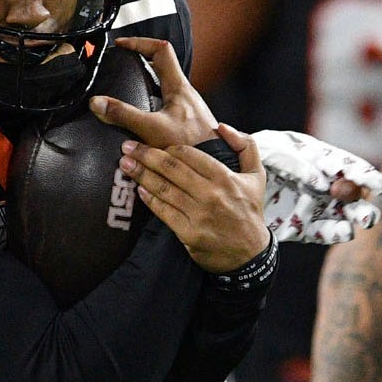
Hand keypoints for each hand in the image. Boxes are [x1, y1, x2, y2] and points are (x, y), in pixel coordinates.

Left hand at [90, 37, 269, 271]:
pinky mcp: (189, 233)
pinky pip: (163, 212)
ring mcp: (199, 215)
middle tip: (128, 147)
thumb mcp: (256, 175)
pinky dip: (149, 199)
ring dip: (141, 175)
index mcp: (225, 177)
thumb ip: (244, 145)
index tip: (154, 143)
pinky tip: (139, 190)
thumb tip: (221, 126)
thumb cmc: (249, 211)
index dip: (167, 147)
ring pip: (164, 189)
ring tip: (125, 164)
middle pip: (171, 168)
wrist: (250, 254)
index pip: (189, 154)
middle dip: (145, 155)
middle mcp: (211, 194)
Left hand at [255, 129, 381, 243]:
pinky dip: (336, 232)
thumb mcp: (271, 150)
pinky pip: (325, 231)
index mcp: (320, 160)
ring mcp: (318, 206)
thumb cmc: (256, 158)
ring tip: (361, 220)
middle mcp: (325, 183)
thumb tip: (320, 180)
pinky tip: (344, 231)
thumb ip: (295, 161)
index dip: (363, 174)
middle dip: (363, 199)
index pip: (347, 165)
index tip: (376, 184)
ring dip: (357, 216)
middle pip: (354, 192)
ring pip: (346, 213)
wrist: (231, 185)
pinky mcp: (306, 227)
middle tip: (366, 204)